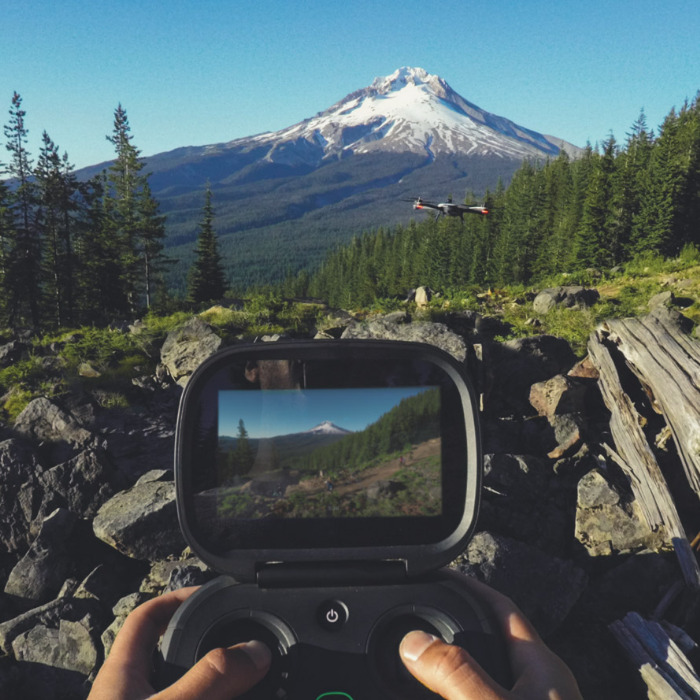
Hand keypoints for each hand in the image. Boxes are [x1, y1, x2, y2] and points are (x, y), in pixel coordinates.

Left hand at [89, 586, 270, 699]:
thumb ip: (209, 679)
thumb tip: (255, 651)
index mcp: (122, 676)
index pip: (144, 618)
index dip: (175, 598)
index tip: (210, 593)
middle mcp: (131, 696)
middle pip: (168, 652)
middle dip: (204, 641)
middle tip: (240, 637)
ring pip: (185, 687)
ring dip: (215, 680)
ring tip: (246, 677)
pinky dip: (216, 699)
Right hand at [400, 574, 581, 699]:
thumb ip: (459, 676)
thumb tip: (416, 642)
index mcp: (541, 667)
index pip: (503, 608)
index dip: (471, 586)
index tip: (439, 573)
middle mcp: (540, 687)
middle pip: (494, 640)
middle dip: (457, 626)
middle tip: (419, 617)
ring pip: (490, 675)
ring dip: (456, 670)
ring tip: (422, 666)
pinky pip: (487, 698)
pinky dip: (460, 693)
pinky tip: (444, 696)